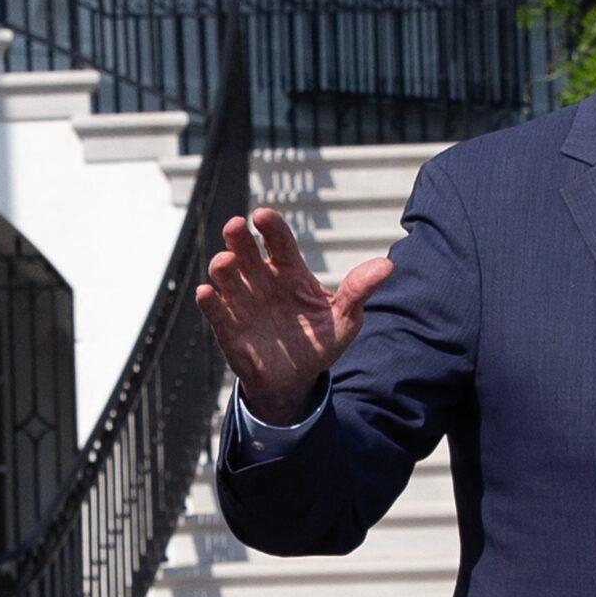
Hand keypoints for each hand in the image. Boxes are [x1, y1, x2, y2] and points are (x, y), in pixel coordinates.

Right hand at [194, 207, 394, 422]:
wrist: (296, 380)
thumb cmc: (320, 342)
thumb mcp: (345, 319)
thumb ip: (359, 291)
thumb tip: (387, 266)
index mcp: (290, 271)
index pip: (279, 241)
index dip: (270, 227)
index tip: (263, 216)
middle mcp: (262, 279)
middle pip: (246, 251)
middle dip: (238, 237)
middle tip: (236, 226)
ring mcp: (242, 301)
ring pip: (226, 276)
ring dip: (223, 266)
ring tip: (226, 263)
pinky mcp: (227, 326)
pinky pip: (215, 310)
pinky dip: (209, 301)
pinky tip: (208, 293)